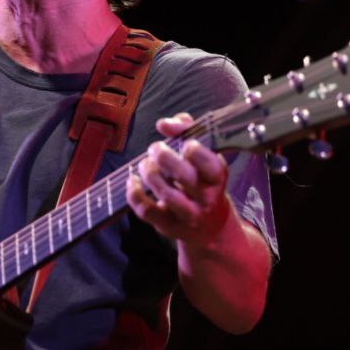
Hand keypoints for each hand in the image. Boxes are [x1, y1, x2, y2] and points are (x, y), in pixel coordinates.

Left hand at [126, 112, 234, 246]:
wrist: (210, 226)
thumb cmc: (202, 180)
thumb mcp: (203, 155)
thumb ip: (186, 130)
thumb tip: (164, 124)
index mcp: (217, 178)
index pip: (208, 162)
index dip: (192, 148)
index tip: (183, 144)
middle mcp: (206, 198)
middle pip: (184, 177)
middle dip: (164, 156)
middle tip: (156, 149)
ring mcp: (188, 215)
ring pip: (166, 195)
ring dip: (150, 173)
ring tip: (145, 164)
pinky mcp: (168, 226)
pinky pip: (147, 211)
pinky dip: (134, 193)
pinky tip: (133, 181)